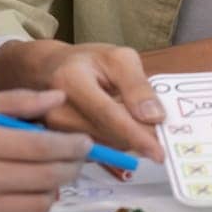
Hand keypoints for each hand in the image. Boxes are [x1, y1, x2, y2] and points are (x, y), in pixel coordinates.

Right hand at [0, 40, 164, 161]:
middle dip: (139, 137)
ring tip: (131, 115)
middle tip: (159, 127)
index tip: (159, 153)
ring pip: (106, 148)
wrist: (51, 71)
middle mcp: (58, 112)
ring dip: (127, 139)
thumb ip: (137, 85)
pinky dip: (114, 142)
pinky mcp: (58, 146)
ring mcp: (55, 133)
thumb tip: (154, 117)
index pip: (108, 115)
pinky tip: (116, 125)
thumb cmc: (87, 62)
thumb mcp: (118, 58)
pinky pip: (97, 151)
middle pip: (108, 136)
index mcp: (71, 81)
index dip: (136, 135)